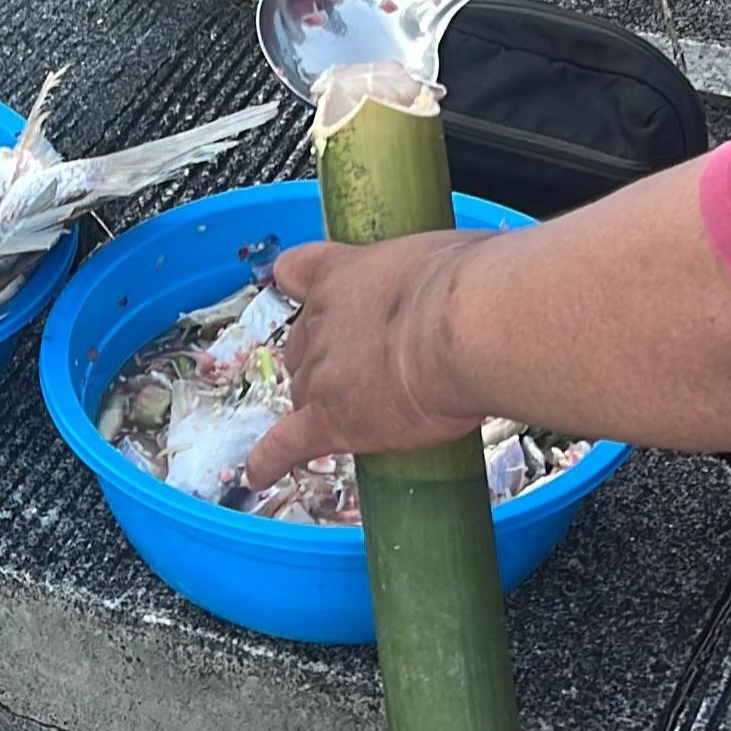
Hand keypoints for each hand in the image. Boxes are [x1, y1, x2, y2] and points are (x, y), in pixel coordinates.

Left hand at [243, 232, 489, 490]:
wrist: (465, 327)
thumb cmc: (472, 283)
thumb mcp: (445, 255)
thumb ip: (432, 274)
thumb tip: (462, 283)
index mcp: (342, 273)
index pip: (298, 271)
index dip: (303, 285)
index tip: (302, 289)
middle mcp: (320, 320)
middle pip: (304, 345)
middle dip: (329, 357)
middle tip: (374, 367)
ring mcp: (321, 373)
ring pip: (304, 392)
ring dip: (326, 403)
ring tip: (370, 414)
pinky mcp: (330, 421)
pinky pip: (286, 444)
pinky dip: (271, 460)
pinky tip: (259, 474)